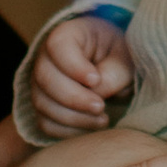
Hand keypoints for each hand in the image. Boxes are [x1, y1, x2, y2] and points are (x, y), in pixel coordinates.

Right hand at [29, 12, 135, 133]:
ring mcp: (41, 84)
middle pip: (45, 78)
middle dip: (74, 98)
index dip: (73, 66)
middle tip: (101, 106)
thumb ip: (114, 72)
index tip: (95, 79)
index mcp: (68, 35)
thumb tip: (96, 93)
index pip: (57, 46)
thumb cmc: (119, 56)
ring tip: (102, 119)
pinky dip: (67, 131)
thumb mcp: (125, 57)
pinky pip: (46, 124)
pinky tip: (91, 127)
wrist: (114, 69)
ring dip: (73, 118)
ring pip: (43, 104)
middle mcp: (47, 58)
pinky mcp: (45, 107)